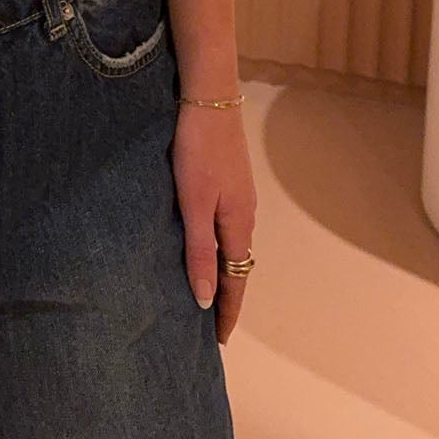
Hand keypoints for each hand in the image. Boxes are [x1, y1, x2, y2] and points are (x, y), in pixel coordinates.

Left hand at [172, 103, 256, 345]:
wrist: (209, 96)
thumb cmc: (197, 150)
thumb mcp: (194, 204)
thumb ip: (199, 251)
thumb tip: (206, 300)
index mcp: (238, 225)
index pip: (236, 281)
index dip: (227, 312)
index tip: (218, 342)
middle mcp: (244, 213)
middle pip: (237, 266)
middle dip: (226, 296)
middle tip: (207, 324)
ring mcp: (238, 195)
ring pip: (231, 244)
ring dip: (221, 269)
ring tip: (202, 290)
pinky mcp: (228, 179)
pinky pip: (225, 224)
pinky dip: (216, 245)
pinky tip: (199, 244)